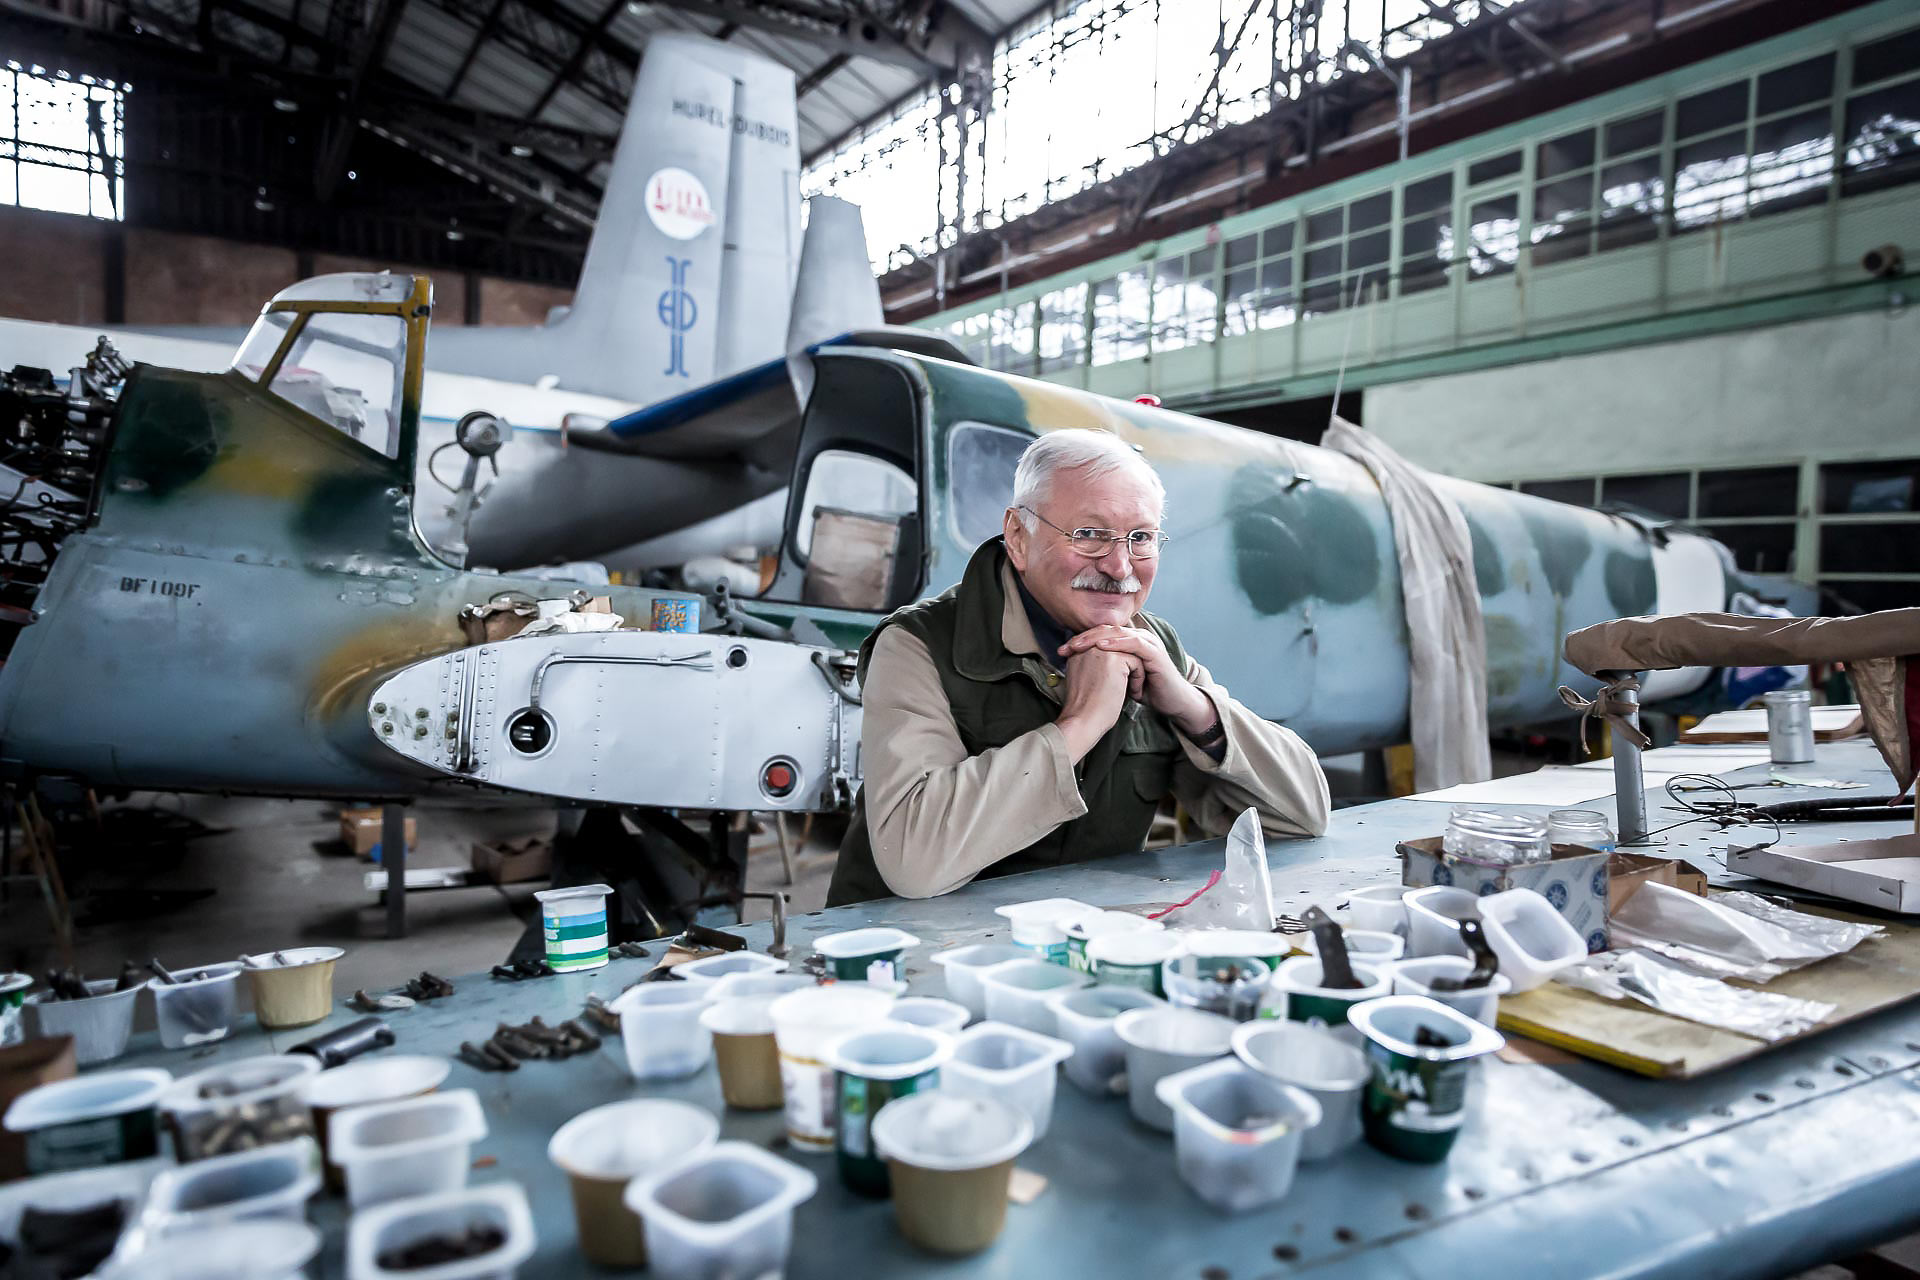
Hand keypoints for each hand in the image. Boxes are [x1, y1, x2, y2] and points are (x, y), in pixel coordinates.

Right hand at [1055, 645, 1141, 761]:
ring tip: (1131, 690)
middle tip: (1127, 687)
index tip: (1115, 685)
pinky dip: (1138, 678)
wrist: (1083, 721)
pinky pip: (1136, 661)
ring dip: (1134, 673)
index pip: (1105, 648)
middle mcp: (1088, 647)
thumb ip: (1094, 667)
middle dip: (1127, 667)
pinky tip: (1133, 693)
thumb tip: (1114, 666)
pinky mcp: (1114, 659)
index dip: (1117, 665)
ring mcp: (1101, 650)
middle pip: (1118, 648)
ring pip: (1129, 654)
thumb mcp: (1086, 681)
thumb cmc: (1085, 709)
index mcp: (1078, 652)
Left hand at [1058, 625, 1216, 735]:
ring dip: (1096, 638)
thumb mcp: (1121, 678)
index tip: (1061, 651)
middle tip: (1065, 647)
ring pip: (1118, 633)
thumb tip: (1078, 669)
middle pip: (1107, 630)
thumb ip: (1106, 669)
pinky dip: (1117, 643)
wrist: (1172, 702)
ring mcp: (1148, 643)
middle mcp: (1138, 638)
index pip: (1101, 634)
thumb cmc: (1147, 691)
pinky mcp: (1155, 653)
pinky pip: (1134, 643)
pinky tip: (1102, 647)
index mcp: (1129, 642)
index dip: (1081, 640)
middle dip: (1083, 637)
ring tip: (1078, 645)